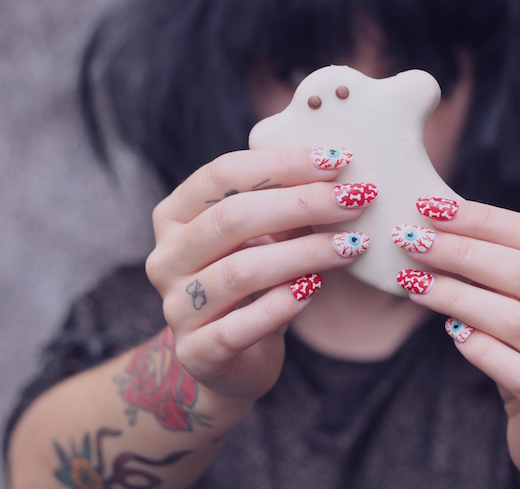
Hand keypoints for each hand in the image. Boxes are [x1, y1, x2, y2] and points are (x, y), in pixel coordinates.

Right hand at [147, 146, 374, 404]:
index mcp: (174, 216)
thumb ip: (285, 206)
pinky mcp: (196, 352)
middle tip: (353, 200)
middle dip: (301, 204)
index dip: (281, 163)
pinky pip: (241, 326)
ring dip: (304, 254)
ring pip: (240, 271)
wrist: (235, 360)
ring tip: (351, 245)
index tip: (336, 159)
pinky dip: (283, 304)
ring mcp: (175, 308)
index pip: (222, 175)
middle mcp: (166, 258)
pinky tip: (315, 288)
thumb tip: (339, 174)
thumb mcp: (265, 238)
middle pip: (232, 219)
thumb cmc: (255, 284)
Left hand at [396, 198, 519, 486]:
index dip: (485, 220)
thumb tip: (436, 222)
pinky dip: (480, 350)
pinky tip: (451, 334)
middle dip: (463, 254)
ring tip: (415, 284)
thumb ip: (503, 268)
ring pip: (519, 323)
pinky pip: (518, 375)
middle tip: (412, 242)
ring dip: (458, 298)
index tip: (431, 209)